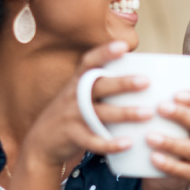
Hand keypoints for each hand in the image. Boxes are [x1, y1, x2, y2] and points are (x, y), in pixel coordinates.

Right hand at [21, 41, 143, 170]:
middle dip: (122, 83)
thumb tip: (140, 72)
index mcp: (77, 82)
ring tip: (148, 113)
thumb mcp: (79, 94)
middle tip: (146, 80)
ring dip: (125, 113)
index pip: (89, 62)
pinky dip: (110, 143)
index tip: (123, 46)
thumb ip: (101, 84)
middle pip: (99, 86)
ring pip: (100, 113)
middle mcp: (74, 96)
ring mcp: (72, 116)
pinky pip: (93, 140)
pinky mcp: (72, 137)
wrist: (42, 142)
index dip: (105, 52)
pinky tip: (128, 143)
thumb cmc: (72, 114)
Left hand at [141, 74, 189, 189]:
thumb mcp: (167, 117)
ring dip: (172, 142)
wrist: (160, 174)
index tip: (176, 93)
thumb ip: (171, 96)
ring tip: (149, 136)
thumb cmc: (164, 136)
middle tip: (160, 107)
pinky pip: (186, 172)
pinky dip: (170, 165)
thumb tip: (176, 70)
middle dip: (183, 115)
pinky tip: (153, 158)